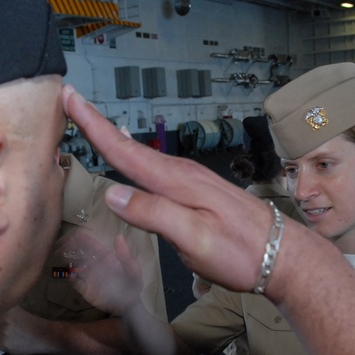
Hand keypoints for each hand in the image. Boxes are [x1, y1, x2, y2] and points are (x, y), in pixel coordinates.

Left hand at [0, 306, 52, 354]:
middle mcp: (4, 319)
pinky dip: (2, 346)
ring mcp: (4, 332)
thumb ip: (1, 312)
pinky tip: (13, 342)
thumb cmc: (28, 323)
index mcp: (6, 309)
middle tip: (5, 331)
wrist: (44, 336)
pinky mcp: (5, 344)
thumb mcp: (16, 312)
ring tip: (10, 337)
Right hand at [60, 231, 143, 316]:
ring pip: (76, 267)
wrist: (129, 303)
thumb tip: (119, 236)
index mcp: (106, 258)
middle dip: (71, 248)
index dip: (84, 240)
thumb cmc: (132, 283)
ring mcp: (90, 277)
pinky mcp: (87, 290)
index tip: (75, 234)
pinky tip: (70, 276)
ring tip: (61, 256)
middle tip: (61, 243)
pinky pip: (77, 283)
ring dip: (69, 261)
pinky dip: (72, 280)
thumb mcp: (132, 268)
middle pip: (81, 254)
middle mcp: (96, 266)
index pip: (93, 246)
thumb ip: (125, 254)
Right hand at [61, 84, 282, 294]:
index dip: (94, 125)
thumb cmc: (243, 252)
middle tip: (72, 101)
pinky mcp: (198, 192)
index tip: (71, 99)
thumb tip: (114, 194)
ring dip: (115, 140)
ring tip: (92, 124)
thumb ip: (154, 215)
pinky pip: (158, 170)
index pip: (124, 150)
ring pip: (143, 157)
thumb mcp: (195, 240)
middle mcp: (183, 175)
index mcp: (177, 183)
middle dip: (98, 124)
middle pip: (130, 146)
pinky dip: (136, 158)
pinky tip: (134, 158)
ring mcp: (192, 181)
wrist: (283, 255)